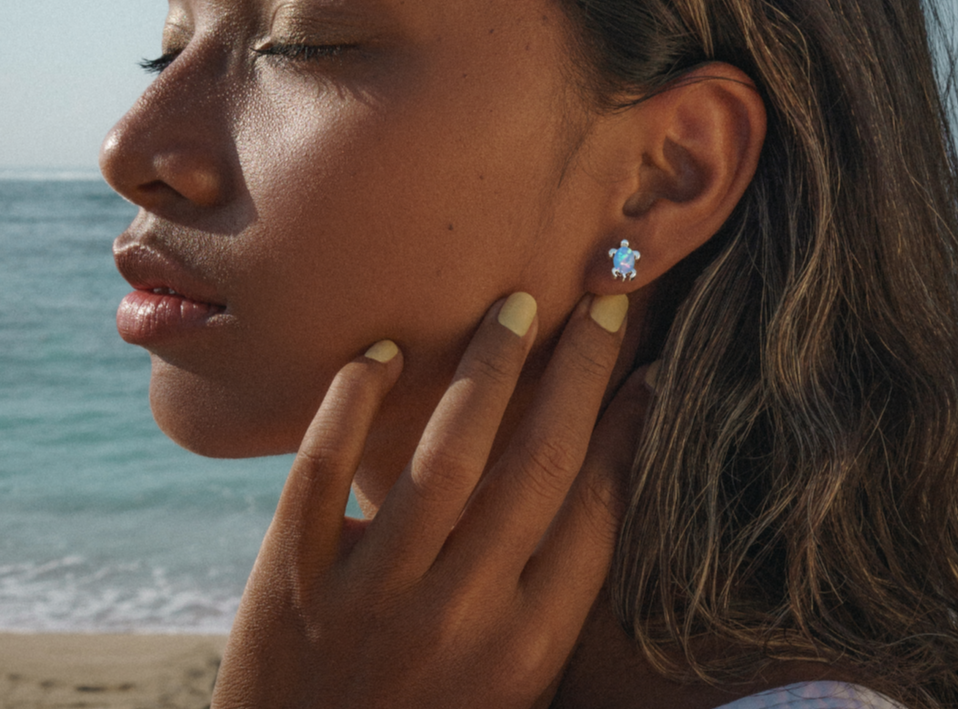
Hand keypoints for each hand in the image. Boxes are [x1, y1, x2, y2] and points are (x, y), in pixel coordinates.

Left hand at [211, 292, 650, 708]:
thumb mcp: (513, 680)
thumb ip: (550, 591)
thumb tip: (599, 475)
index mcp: (527, 645)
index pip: (596, 507)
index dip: (627, 426)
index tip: (645, 367)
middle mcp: (461, 616)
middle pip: (539, 464)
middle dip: (580, 372)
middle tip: (603, 304)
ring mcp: (373, 595)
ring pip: (445, 454)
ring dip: (489, 367)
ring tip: (516, 306)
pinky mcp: (292, 578)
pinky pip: (322, 468)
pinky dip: (352, 401)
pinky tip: (381, 352)